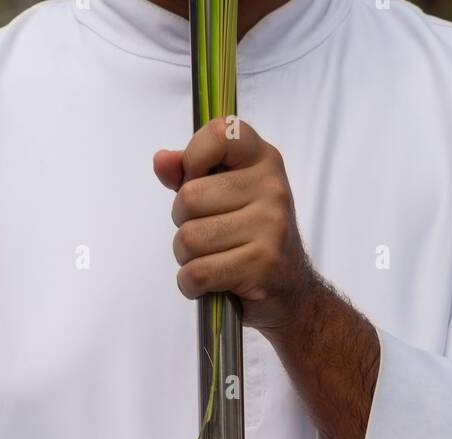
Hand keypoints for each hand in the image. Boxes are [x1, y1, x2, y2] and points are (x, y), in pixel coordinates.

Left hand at [153, 117, 314, 335]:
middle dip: (183, 224)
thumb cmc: (250, 239)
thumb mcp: (225, 196)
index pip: (219, 133)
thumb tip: (161, 161)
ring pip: (189, 239)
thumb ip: (190, 173)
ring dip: (186, 259)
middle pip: (189, 197)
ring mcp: (271, 226)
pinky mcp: (262, 264)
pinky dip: (190, 285)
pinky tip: (206, 285)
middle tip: (207, 237)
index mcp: (264, 160)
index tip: (198, 181)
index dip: (192, 159)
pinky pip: (197, 272)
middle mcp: (272, 188)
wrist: (290, 292)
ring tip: (210, 261)